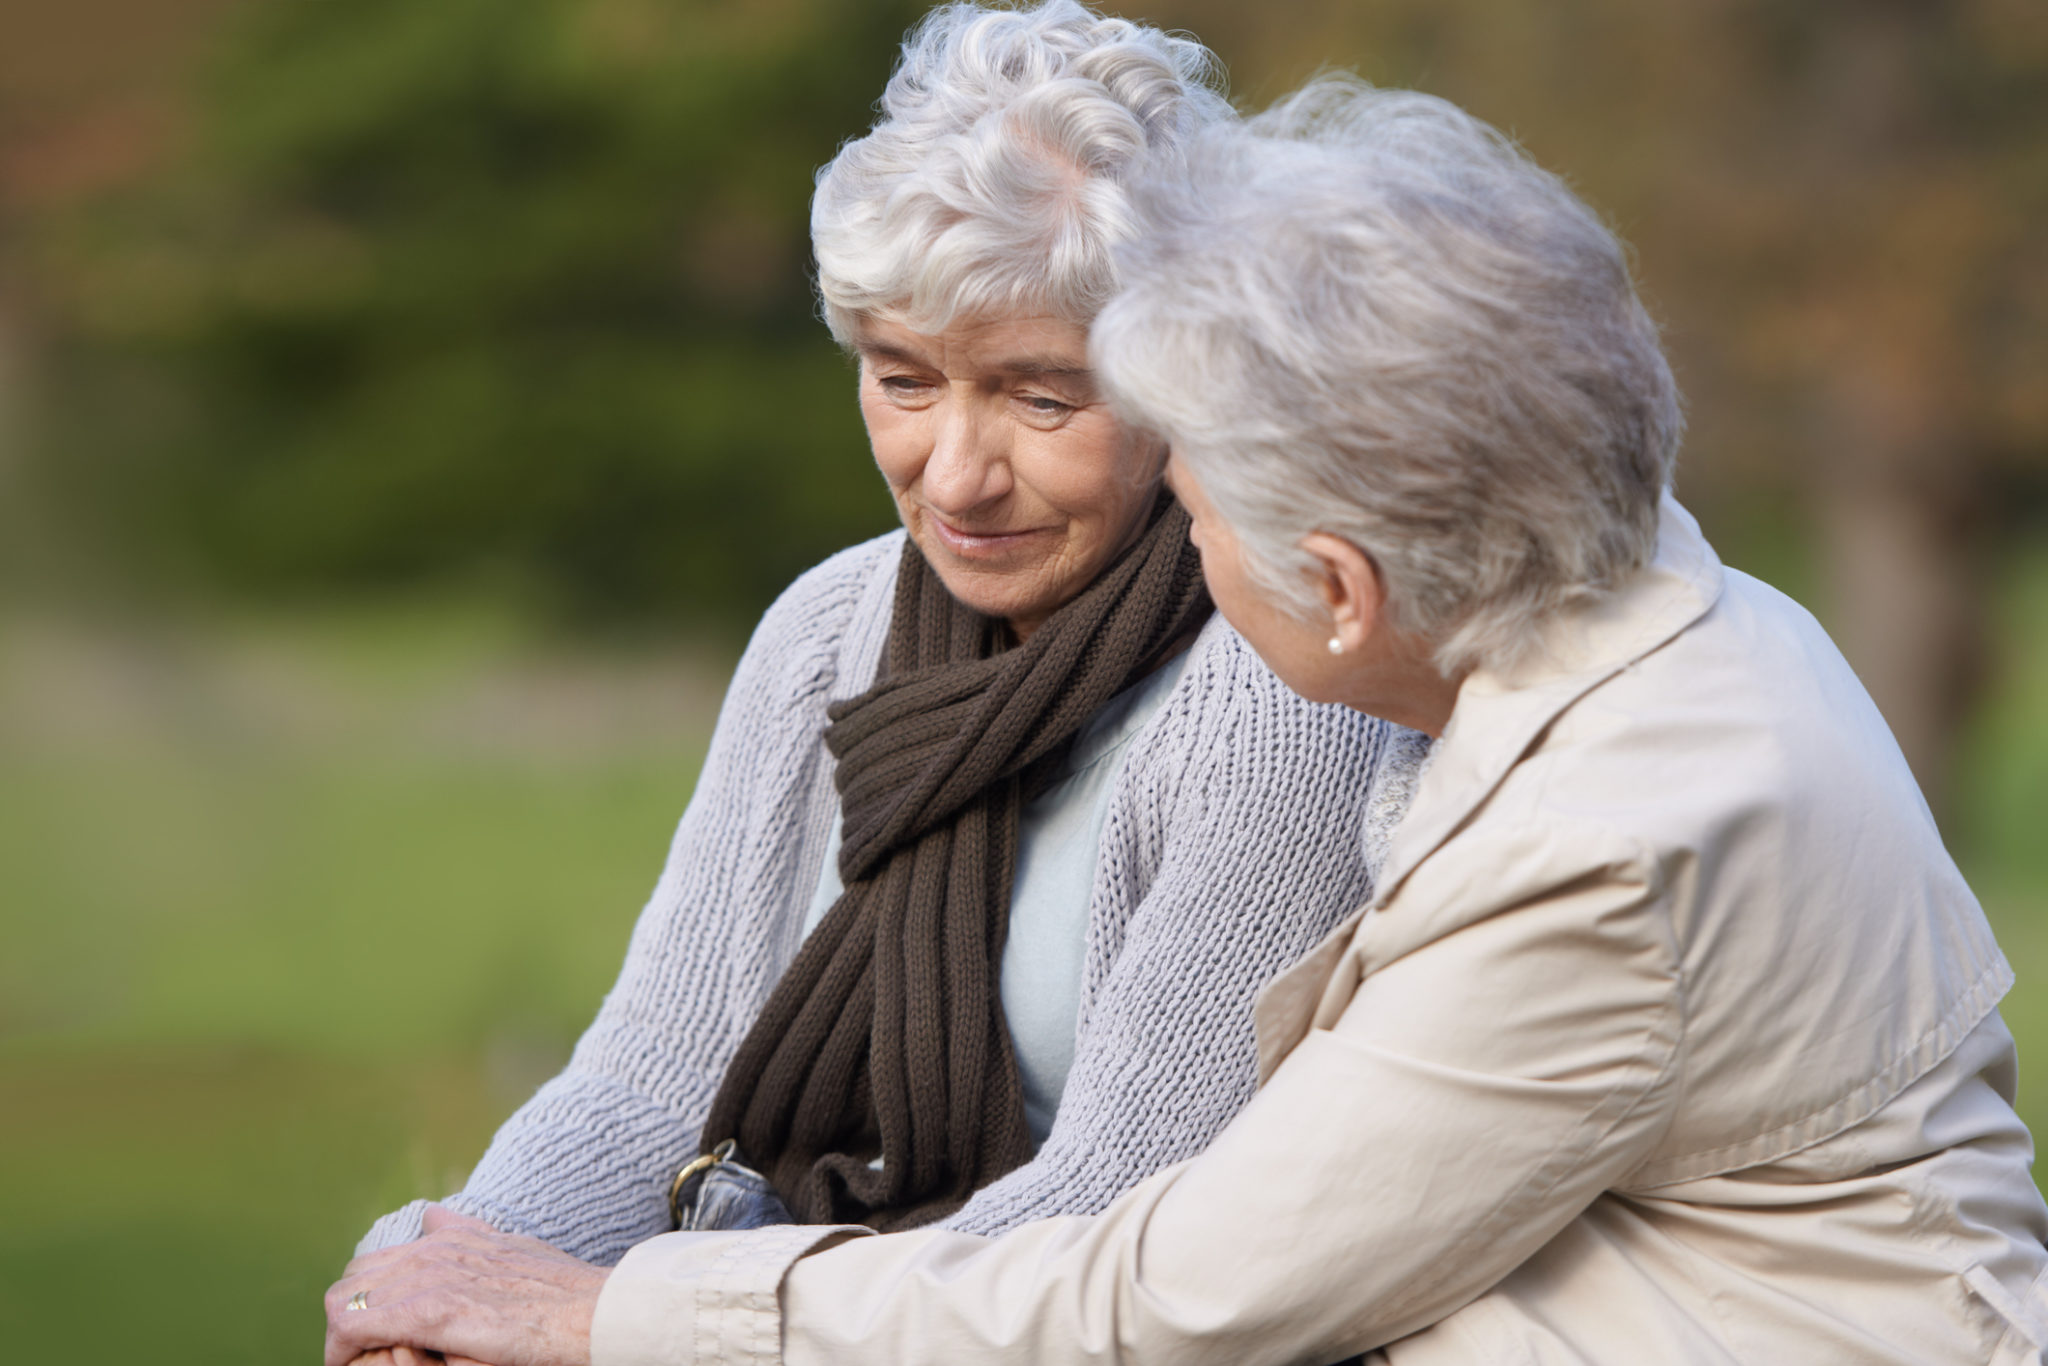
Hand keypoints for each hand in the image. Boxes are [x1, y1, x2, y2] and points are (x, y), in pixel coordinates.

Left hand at [325, 1205, 609, 1365]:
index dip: (367, 1301)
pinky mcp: (432, 1312)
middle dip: (348, 1319)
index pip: (374, 1264)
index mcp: (449, 1240)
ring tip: (367, 1364)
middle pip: (352, 1280)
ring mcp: (430, 1279)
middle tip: (367, 1357)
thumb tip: (432, 1217)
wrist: (596, 1312)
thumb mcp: (511, 1251)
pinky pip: (354, 1326)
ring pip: (343, 1302)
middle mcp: (432, 1252)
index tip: (376, 1338)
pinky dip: (346, 1351)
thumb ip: (467, 1236)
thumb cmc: (563, 1294)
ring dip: (345, 1339)